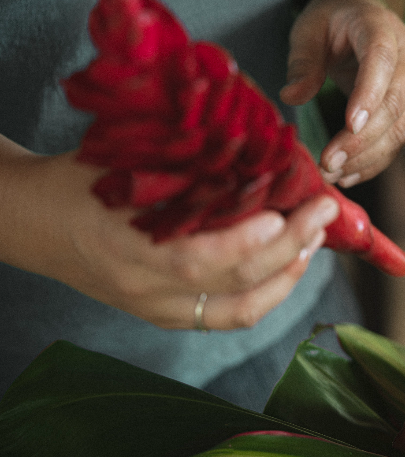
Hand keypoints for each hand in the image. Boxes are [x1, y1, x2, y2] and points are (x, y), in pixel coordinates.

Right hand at [7, 151, 338, 329]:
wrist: (29, 221)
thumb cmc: (76, 179)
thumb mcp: (121, 161)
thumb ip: (181, 162)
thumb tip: (253, 141)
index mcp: (127, 247)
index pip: (201, 258)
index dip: (252, 240)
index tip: (290, 209)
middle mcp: (146, 289)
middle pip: (235, 285)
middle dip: (291, 249)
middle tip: (323, 211)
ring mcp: (156, 308)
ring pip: (240, 311)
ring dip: (288, 277)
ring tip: (314, 240)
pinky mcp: (165, 315)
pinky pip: (228, 315)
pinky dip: (267, 292)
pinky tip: (288, 265)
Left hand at [279, 0, 404, 186]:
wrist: (360, 14)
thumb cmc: (331, 20)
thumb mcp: (308, 29)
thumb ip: (303, 62)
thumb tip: (292, 97)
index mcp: (381, 28)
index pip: (382, 61)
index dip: (369, 94)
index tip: (349, 125)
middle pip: (396, 103)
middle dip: (364, 138)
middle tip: (329, 162)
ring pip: (400, 127)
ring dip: (369, 156)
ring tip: (333, 174)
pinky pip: (396, 140)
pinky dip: (374, 162)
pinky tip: (347, 176)